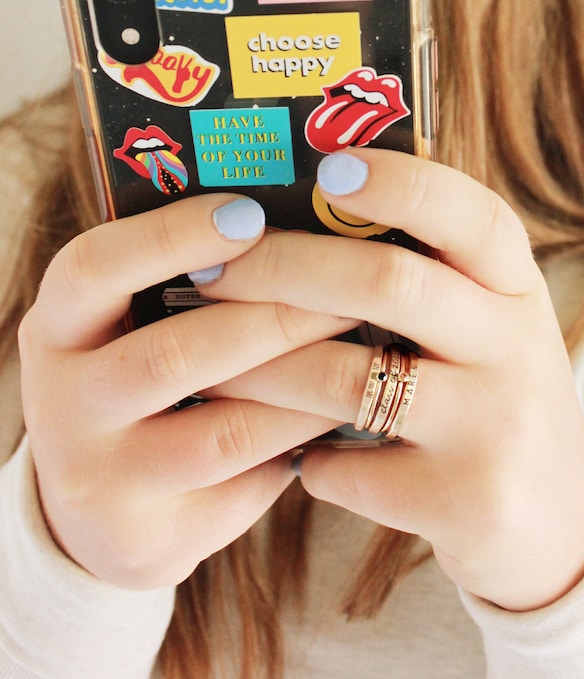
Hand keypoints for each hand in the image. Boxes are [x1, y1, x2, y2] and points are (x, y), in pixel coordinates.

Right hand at [18, 194, 353, 588]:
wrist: (104, 507)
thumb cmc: (142, 373)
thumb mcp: (131, 321)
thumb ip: (188, 276)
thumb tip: (298, 217)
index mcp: (56, 327)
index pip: (96, 270)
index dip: (173, 236)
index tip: (250, 211)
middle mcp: (62, 404)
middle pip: (173, 354)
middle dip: (274, 317)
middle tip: (349, 289)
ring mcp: (102, 478)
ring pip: (224, 429)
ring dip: (306, 383)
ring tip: (362, 344)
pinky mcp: (151, 536)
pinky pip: (248, 479)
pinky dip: (302, 437)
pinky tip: (343, 404)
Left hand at [198, 150, 583, 610]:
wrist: (557, 514)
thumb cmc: (488, 388)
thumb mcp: (485, 319)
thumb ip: (425, 272)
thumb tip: (290, 218)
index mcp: (517, 283)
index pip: (470, 213)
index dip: (398, 185)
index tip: (326, 168)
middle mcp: (516, 344)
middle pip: (390, 283)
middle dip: (284, 269)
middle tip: (212, 270)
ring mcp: (493, 423)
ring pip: (346, 378)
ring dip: (258, 368)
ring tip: (205, 362)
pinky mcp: (463, 497)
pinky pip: (345, 468)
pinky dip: (297, 456)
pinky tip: (275, 450)